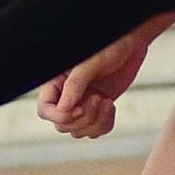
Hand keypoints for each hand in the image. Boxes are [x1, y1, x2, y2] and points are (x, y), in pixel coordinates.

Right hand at [38, 27, 160, 139]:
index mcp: (57, 82)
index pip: (45, 110)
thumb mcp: (90, 63)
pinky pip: (94, 131)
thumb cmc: (109, 45)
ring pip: (79, 131)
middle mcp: (66, 96)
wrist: (130, 43)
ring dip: (95, 123)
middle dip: (84, 118)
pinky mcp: (96, 109)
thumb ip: (75, 84)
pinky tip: (111, 107)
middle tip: (99, 98)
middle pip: (63, 125)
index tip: (80, 109)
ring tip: (107, 102)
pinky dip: (104, 125)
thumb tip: (63, 108)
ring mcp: (82, 104)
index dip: (60, 116)